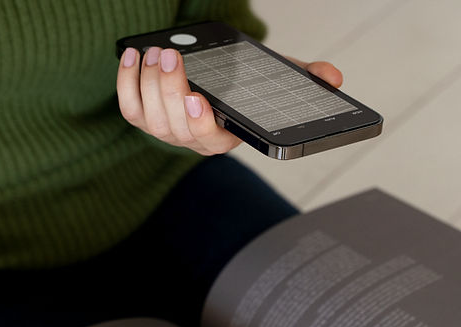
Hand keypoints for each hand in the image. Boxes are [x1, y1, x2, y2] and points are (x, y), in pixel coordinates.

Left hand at [116, 47, 343, 155]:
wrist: (216, 82)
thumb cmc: (245, 86)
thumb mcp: (277, 79)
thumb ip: (305, 77)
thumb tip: (333, 77)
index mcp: (226, 136)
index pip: (212, 139)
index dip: (202, 123)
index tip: (198, 99)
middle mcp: (195, 140)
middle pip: (176, 126)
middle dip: (169, 89)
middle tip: (170, 56)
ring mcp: (168, 132)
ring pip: (151, 118)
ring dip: (148, 83)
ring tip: (155, 53)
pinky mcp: (145, 119)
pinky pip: (130, 108)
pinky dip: (127, 83)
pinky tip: (133, 56)